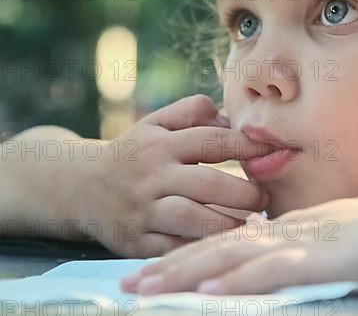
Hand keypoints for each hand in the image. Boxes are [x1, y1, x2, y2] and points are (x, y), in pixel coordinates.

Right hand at [76, 95, 271, 257]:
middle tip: (265, 198)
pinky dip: (201, 247)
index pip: (213, 141)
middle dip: (245, 193)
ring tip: (252, 224)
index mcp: (161, 144)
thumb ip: (193, 111)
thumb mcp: (156, 123)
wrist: (82, 187)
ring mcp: (143, 210)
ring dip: (228, 223)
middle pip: (208, 184)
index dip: (248, 146)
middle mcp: (152, 176)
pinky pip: (175, 247)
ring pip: (193, 219)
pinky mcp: (136, 240)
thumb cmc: (136, 152)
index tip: (274, 152)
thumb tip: (231, 117)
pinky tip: (222, 243)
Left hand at [120, 194, 357, 294]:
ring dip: (188, 273)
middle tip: (129, 284)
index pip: (229, 242)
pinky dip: (237, 280)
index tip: (154, 272)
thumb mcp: (337, 240)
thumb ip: (307, 249)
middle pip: (219, 249)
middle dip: (171, 268)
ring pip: (234, 258)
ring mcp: (302, 245)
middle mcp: (286, 234)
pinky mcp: (323, 261)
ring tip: (147, 287)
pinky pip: (273, 270)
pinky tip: (208, 290)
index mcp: (289, 230)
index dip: (189, 256)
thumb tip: (284, 262)